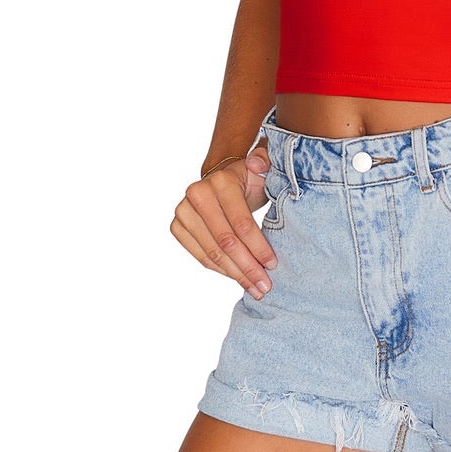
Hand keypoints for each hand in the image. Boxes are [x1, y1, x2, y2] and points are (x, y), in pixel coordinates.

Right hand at [170, 142, 276, 296]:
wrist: (222, 183)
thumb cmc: (248, 182)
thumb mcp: (263, 170)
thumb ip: (266, 162)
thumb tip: (256, 163)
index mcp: (220, 181)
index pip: (241, 223)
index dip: (258, 247)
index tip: (273, 265)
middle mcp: (197, 194)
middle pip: (226, 241)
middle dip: (248, 267)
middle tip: (265, 286)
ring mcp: (183, 211)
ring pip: (212, 253)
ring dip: (236, 275)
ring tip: (255, 288)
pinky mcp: (177, 226)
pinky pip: (200, 256)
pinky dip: (221, 271)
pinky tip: (238, 279)